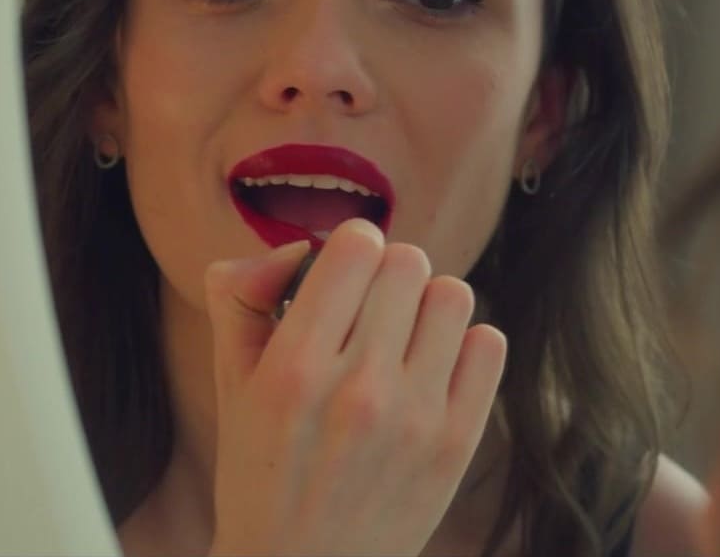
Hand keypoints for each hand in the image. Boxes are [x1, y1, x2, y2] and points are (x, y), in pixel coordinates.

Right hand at [202, 218, 506, 556]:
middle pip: (408, 262)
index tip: (343, 275)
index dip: (351, 248)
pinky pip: (489, 344)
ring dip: (427, 306)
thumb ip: (242, 297)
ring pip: (453, 294)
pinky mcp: (455, 443)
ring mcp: (414, 417)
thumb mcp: (231, 385)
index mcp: (294, 368)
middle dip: (387, 275)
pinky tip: (433, 369)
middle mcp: (358, 389)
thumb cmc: (261, 473)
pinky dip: (465, 345)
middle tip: (371, 311)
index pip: (356, 246)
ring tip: (404, 338)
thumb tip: (292, 247)